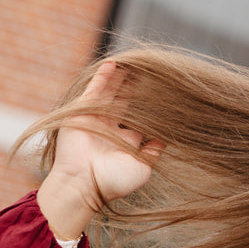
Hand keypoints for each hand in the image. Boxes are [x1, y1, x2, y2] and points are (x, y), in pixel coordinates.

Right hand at [37, 60, 162, 240]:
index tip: (164, 95)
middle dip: (135, 90)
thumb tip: (167, 138)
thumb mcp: (142, 168)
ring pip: (110, 94)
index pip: (140, 121)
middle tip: (149, 73)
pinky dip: (103, 77)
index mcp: (126, 143)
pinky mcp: (81, 112)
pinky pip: (94, 90)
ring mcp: (96, 120)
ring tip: (133, 64)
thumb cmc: (114, 180)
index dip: (150, 109)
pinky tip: (113, 64)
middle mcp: (111, 130)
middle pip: (125, 104)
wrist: (83, 183)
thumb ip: (154, 152)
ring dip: (121, 79)